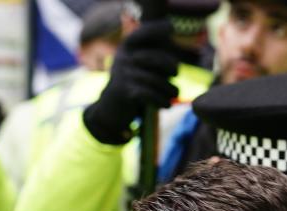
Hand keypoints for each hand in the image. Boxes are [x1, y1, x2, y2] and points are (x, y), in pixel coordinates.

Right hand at [83, 20, 177, 143]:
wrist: (110, 109)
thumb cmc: (132, 84)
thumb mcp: (139, 66)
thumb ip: (155, 57)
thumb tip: (174, 51)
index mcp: (127, 47)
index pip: (143, 33)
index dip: (156, 28)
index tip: (170, 27)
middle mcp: (123, 57)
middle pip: (156, 58)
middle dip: (171, 66)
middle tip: (176, 74)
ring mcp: (122, 74)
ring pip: (155, 80)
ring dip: (169, 90)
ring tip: (174, 94)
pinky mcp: (124, 91)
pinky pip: (149, 94)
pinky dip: (161, 101)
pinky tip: (167, 105)